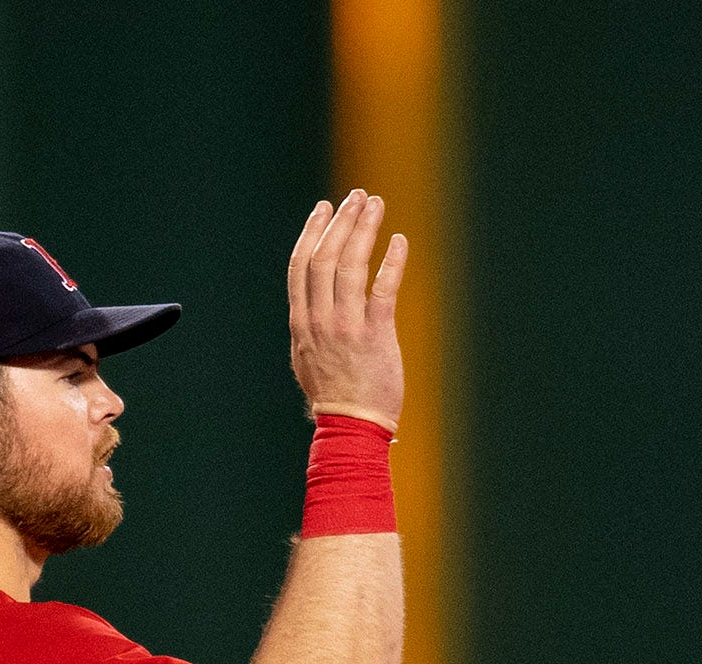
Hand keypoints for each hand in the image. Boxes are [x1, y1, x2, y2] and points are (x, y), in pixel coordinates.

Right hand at [289, 190, 406, 430]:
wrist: (351, 428)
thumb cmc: (334, 397)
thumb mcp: (306, 359)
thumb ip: (308, 327)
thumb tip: (309, 305)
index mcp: (301, 323)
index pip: (301, 265)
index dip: (312, 231)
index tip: (325, 208)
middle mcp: (319, 320)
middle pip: (325, 256)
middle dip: (341, 221)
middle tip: (357, 197)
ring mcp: (346, 327)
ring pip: (351, 265)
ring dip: (364, 229)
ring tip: (376, 205)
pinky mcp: (375, 335)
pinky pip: (383, 288)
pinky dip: (392, 260)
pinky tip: (399, 241)